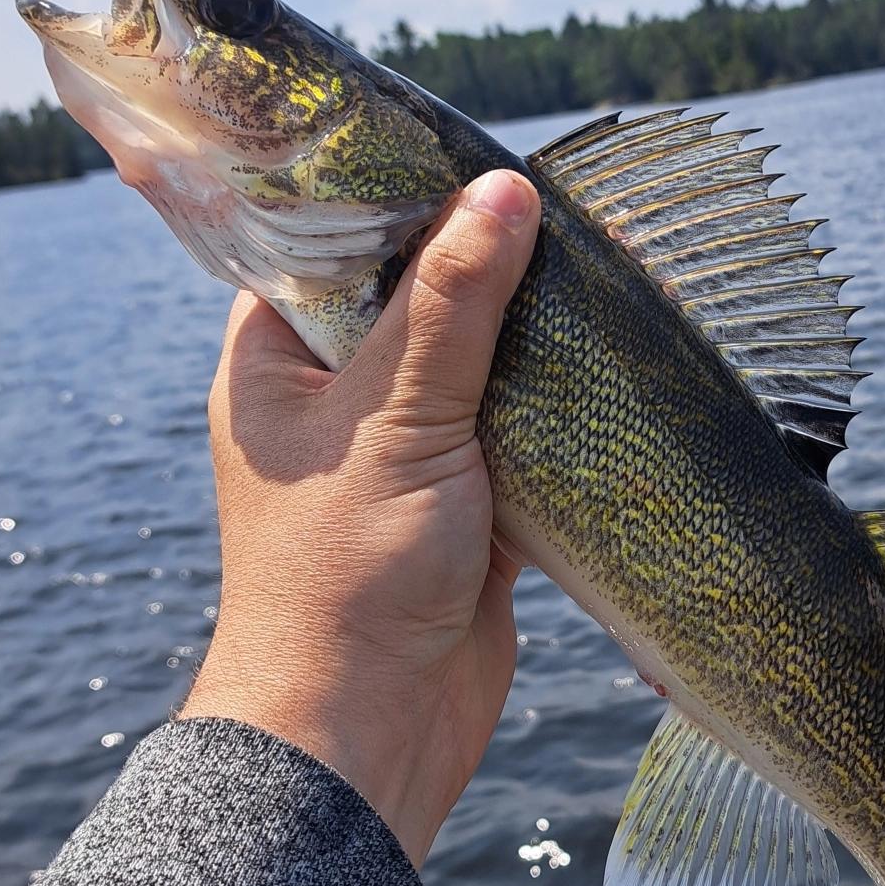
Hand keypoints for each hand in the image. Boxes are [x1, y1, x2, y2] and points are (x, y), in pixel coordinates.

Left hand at [180, 169, 540, 865]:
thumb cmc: (345, 574)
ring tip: (595, 269)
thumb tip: (505, 192)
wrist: (372, 732)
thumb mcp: (396, 418)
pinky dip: (555, 409)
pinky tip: (607, 362)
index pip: (328, 248)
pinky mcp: (465, 505)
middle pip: (413, 301)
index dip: (395, 201)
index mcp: (277, 365)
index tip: (469, 154)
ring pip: (473, 367)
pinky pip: (514, 432)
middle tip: (554, 206)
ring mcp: (401, 454)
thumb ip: (453, 305)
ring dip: (528, 340)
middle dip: (483, 268)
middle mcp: (333, 401)